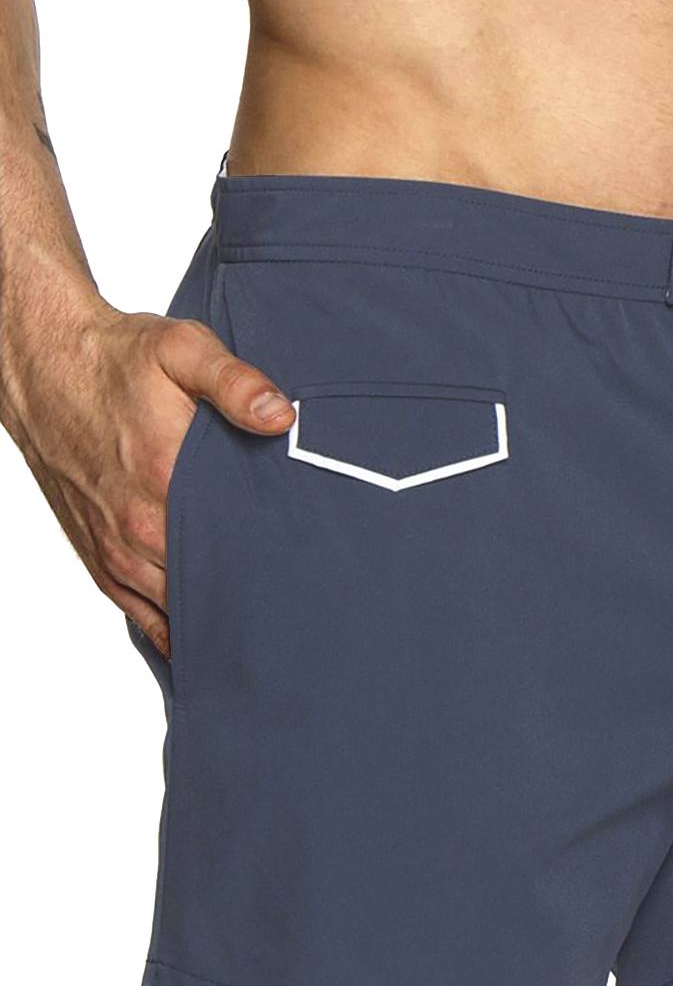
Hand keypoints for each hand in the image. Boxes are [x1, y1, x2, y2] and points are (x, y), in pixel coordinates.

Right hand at [2, 296, 293, 657]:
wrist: (44, 369)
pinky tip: (209, 637)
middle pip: (214, 584)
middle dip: (257, 596)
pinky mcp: (99, 557)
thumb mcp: (181, 349)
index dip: (279, 562)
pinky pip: (140, 613)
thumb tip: (280, 416)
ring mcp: (116, 547)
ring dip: (219, 616)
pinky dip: (174, 630)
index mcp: (167, 475)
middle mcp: (139, 523)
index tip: (315, 570)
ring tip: (268, 627)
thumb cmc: (115, 358)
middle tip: (304, 605)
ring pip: (178, 608)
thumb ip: (235, 381)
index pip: (238, 544)